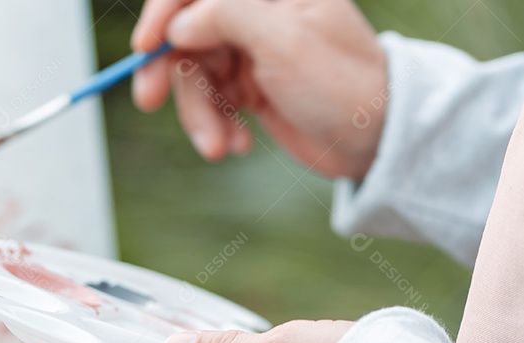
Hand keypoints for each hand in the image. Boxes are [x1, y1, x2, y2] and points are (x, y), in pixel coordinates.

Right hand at [132, 0, 386, 178]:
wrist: (377, 141)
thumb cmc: (343, 84)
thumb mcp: (284, 41)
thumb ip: (227, 15)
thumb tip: (178, 24)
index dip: (163, 11)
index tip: (145, 47)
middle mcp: (258, 12)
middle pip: (186, 32)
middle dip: (172, 71)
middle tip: (149, 101)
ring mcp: (253, 50)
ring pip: (195, 74)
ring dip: (199, 114)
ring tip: (218, 148)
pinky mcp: (251, 87)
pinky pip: (212, 102)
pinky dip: (216, 125)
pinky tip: (239, 145)